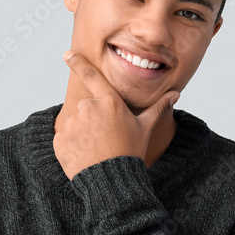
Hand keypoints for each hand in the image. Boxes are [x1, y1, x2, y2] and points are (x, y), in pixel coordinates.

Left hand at [53, 49, 179, 180]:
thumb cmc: (129, 152)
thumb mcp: (144, 128)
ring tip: (95, 148)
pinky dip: (71, 145)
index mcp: (109, 101)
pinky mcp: (60, 139)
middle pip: (87, 107)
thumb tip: (175, 94)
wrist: (111, 181)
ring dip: (82, 132)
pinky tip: (84, 155)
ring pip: (75, 123)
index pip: (90, 75)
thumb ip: (157, 108)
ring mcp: (72, 124)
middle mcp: (89, 108)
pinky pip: (64, 138)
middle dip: (93, 119)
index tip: (67, 54)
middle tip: (104, 138)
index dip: (77, 62)